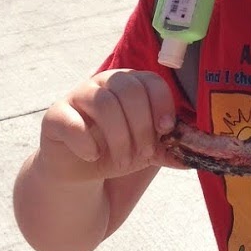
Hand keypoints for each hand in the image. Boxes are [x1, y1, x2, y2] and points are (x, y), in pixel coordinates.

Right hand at [37, 70, 182, 184]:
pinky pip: (72, 122)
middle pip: (129, 91)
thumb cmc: (116, 151)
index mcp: (130, 84)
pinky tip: (93, 156)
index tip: (166, 130)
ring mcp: (77, 96)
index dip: (162, 104)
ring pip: (104, 104)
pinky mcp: (55, 116)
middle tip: (142, 155)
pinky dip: (87, 143)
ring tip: (122, 161)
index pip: (151, 81)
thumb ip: (170, 150)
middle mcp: (104, 83)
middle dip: (141, 127)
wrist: (79, 170)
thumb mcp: (148, 151)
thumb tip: (196, 156)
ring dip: (119, 138)